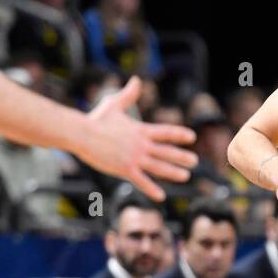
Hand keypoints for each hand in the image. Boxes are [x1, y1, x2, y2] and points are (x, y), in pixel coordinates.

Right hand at [81, 76, 196, 200]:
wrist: (82, 134)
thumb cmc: (96, 119)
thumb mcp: (114, 104)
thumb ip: (128, 95)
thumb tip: (136, 80)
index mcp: (141, 130)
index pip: (165, 132)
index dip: (180, 134)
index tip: (192, 137)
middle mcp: (141, 144)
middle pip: (167, 151)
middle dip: (182, 156)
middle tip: (195, 161)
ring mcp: (134, 157)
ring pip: (159, 167)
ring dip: (174, 172)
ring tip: (186, 176)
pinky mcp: (124, 169)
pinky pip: (141, 181)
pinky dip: (151, 189)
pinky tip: (161, 197)